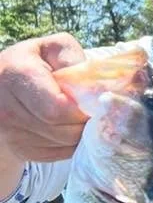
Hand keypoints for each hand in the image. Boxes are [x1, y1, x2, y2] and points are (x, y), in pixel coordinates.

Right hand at [0, 33, 88, 162]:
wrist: (4, 85)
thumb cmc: (36, 62)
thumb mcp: (53, 48)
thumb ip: (73, 59)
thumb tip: (94, 85)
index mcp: (16, 75)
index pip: (57, 108)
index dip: (82, 109)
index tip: (93, 101)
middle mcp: (8, 109)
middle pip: (63, 130)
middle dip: (85, 122)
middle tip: (92, 110)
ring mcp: (12, 133)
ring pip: (64, 144)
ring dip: (81, 133)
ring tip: (80, 116)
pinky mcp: (21, 150)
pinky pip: (60, 154)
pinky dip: (72, 143)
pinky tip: (69, 127)